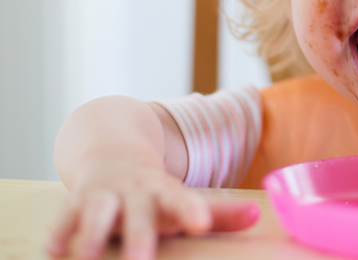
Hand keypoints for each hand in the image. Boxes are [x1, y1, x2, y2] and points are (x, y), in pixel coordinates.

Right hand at [47, 159, 258, 259]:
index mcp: (165, 192)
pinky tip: (53, 251)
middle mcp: (134, 192)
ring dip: (92, 234)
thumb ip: (219, 214)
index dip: (191, 211)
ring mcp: (103, 195)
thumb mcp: (183, 200)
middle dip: (138, 235)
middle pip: (137, 213)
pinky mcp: (76, 202)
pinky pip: (66, 218)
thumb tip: (257, 216)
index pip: (181, 199)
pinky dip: (60, 233)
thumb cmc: (155, 193)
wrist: (112, 154)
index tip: (200, 224)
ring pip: (96, 213)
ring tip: (87, 258)